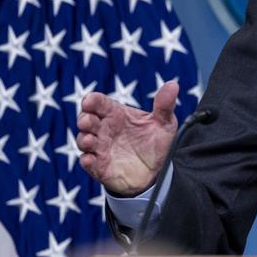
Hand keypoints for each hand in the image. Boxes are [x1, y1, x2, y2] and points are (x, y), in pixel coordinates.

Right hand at [77, 82, 178, 196]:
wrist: (158, 172)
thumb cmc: (156, 143)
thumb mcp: (164, 123)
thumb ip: (165, 105)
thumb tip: (173, 84)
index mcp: (116, 114)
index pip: (99, 103)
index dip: (92, 100)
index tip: (90, 101)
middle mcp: (104, 129)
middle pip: (86, 119)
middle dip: (84, 119)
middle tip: (88, 121)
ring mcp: (100, 148)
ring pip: (83, 140)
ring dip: (83, 139)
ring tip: (90, 140)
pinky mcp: (100, 167)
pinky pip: (88, 163)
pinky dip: (87, 161)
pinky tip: (90, 159)